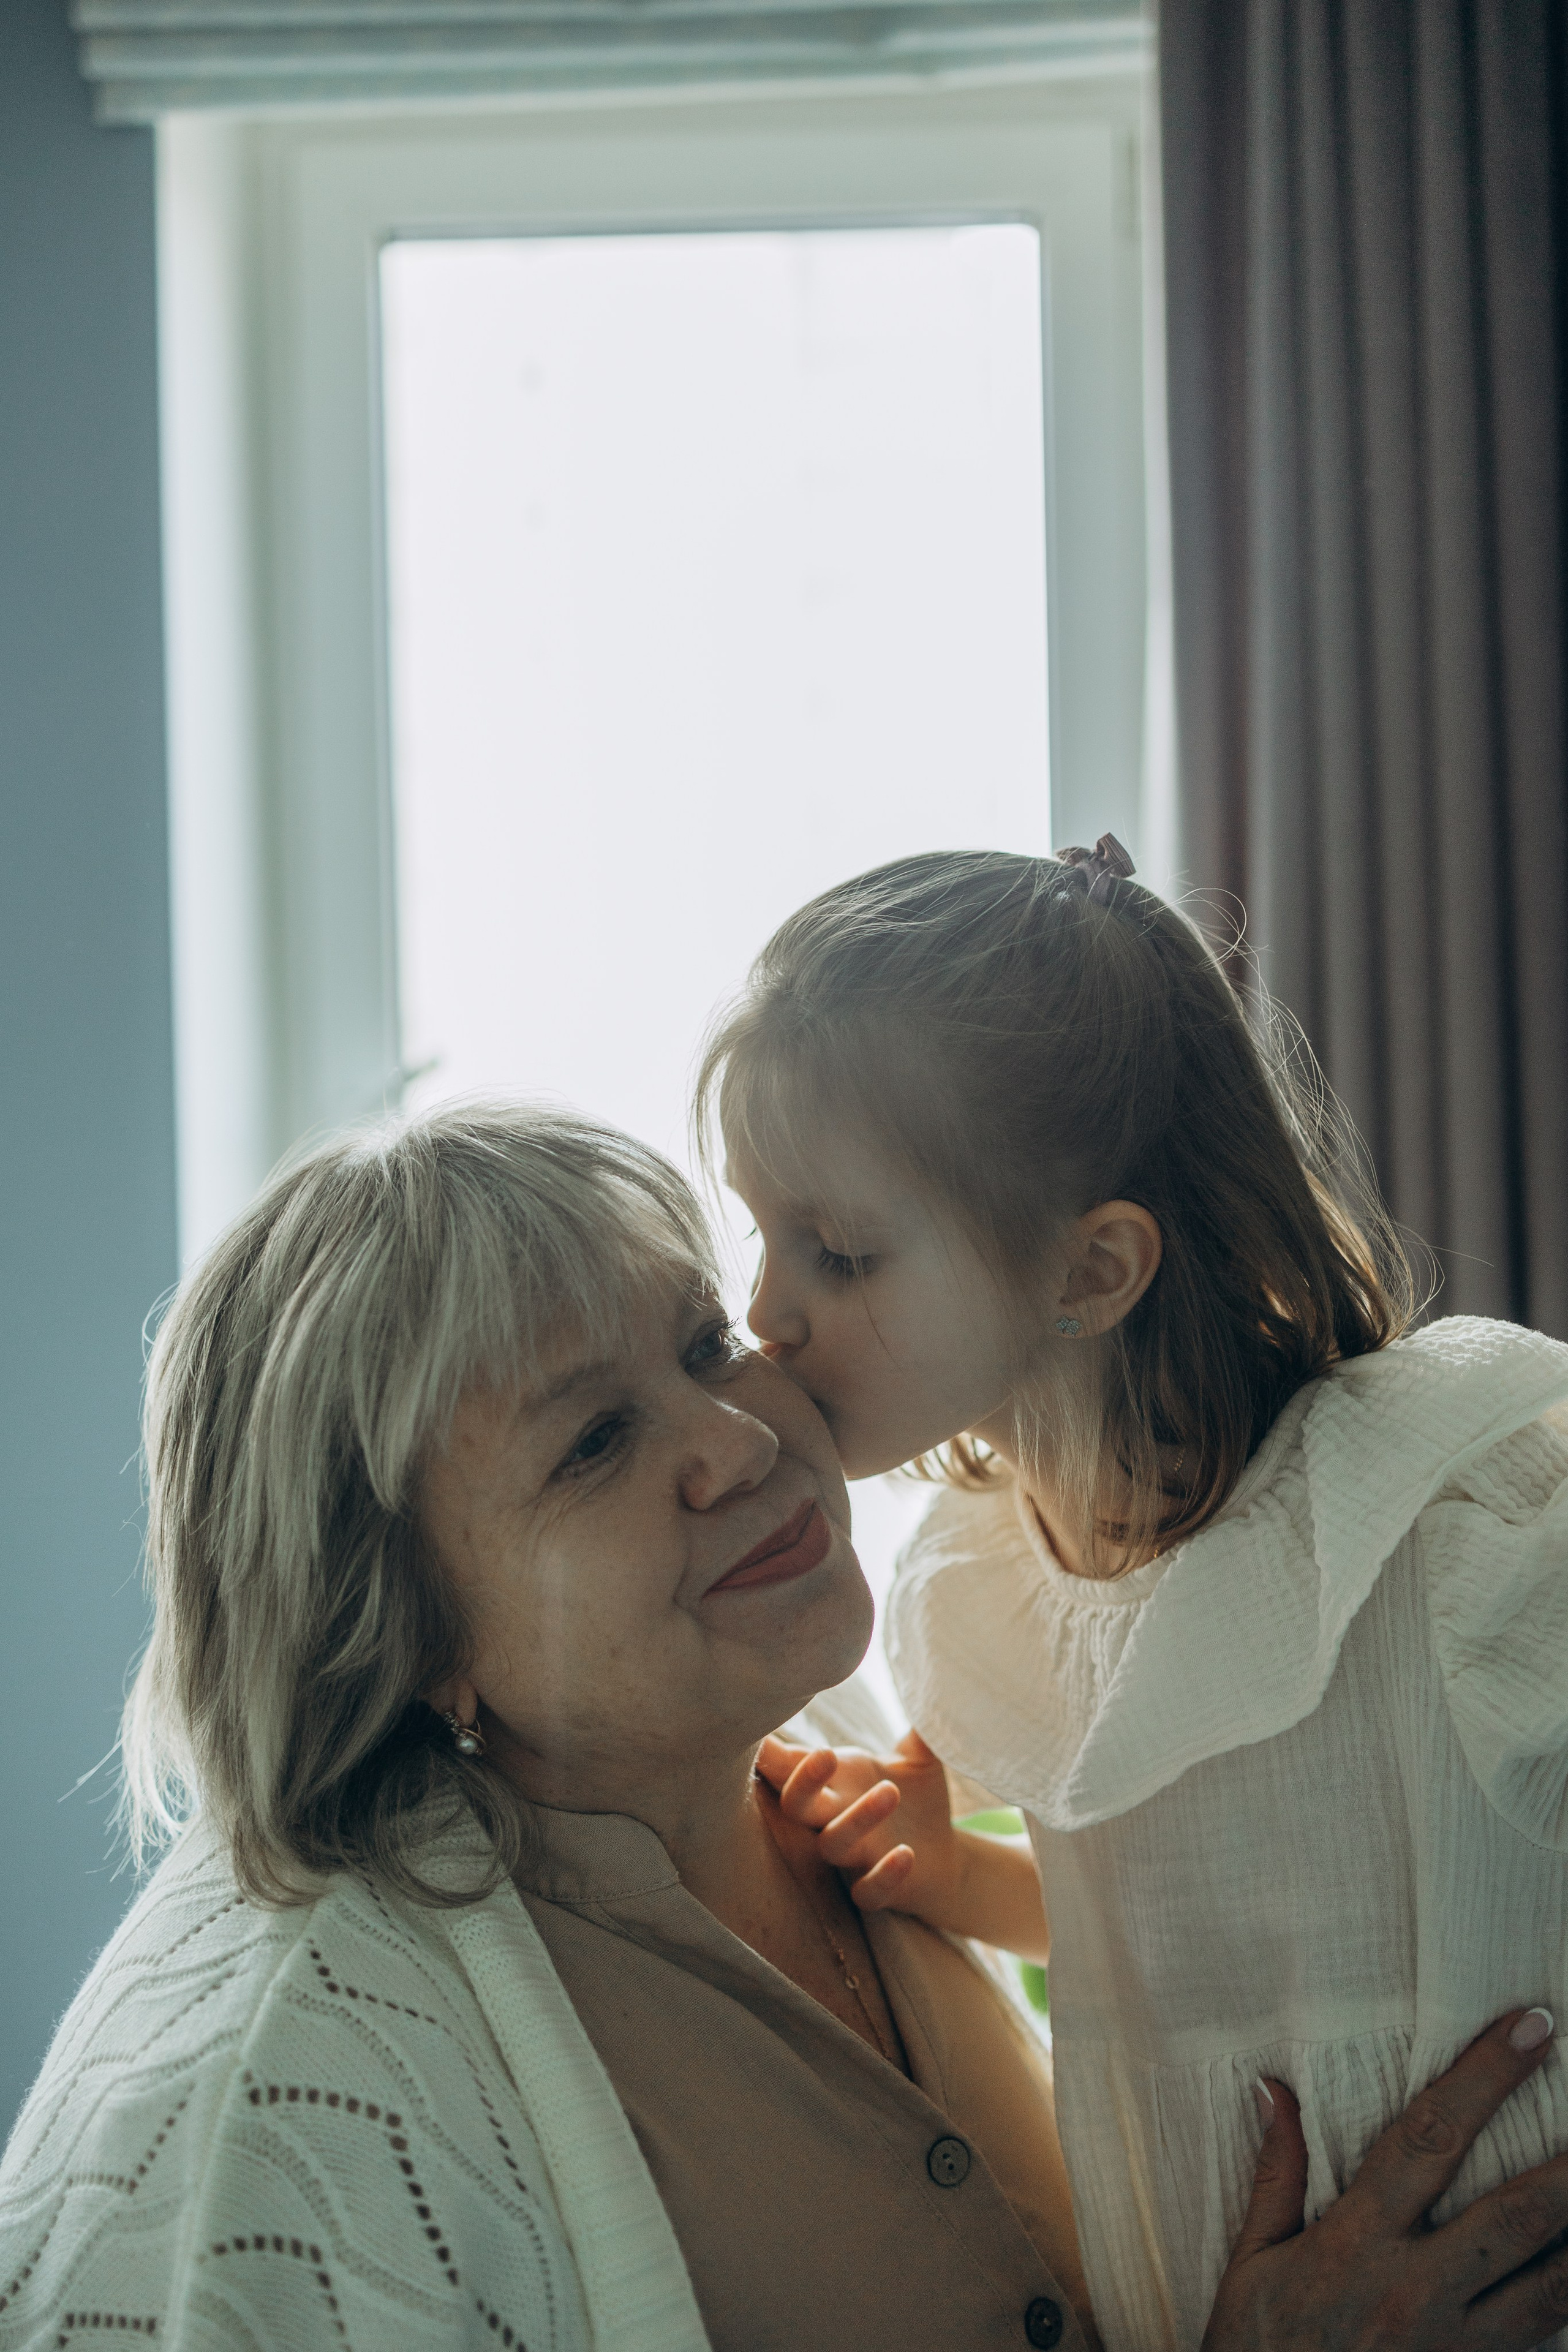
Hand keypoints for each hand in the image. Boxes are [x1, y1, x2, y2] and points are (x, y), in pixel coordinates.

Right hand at [755, 1729, 951, 1910]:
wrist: (943, 1854)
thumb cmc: (916, 1796)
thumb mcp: (919, 1756)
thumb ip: (917, 1728)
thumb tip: (929, 1684)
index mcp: (836, 1781)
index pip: (791, 1765)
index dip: (769, 1751)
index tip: (755, 1727)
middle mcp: (834, 1817)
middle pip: (797, 1805)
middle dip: (803, 1781)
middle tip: (827, 1754)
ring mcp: (853, 1856)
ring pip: (834, 1844)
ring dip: (858, 1819)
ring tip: (891, 1790)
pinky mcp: (878, 1888)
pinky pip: (868, 1891)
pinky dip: (884, 1875)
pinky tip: (906, 1854)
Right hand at [1204, 2009, 1567, 2351]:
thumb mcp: (1252, 2265)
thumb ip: (1277, 2175)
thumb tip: (1272, 2088)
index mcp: (1358, 2245)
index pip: (1430, 2139)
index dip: (1485, 2077)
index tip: (1530, 2026)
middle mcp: (1420, 2291)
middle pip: (1520, 2217)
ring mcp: (1461, 2348)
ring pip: (1557, 2285)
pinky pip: (1548, 2338)